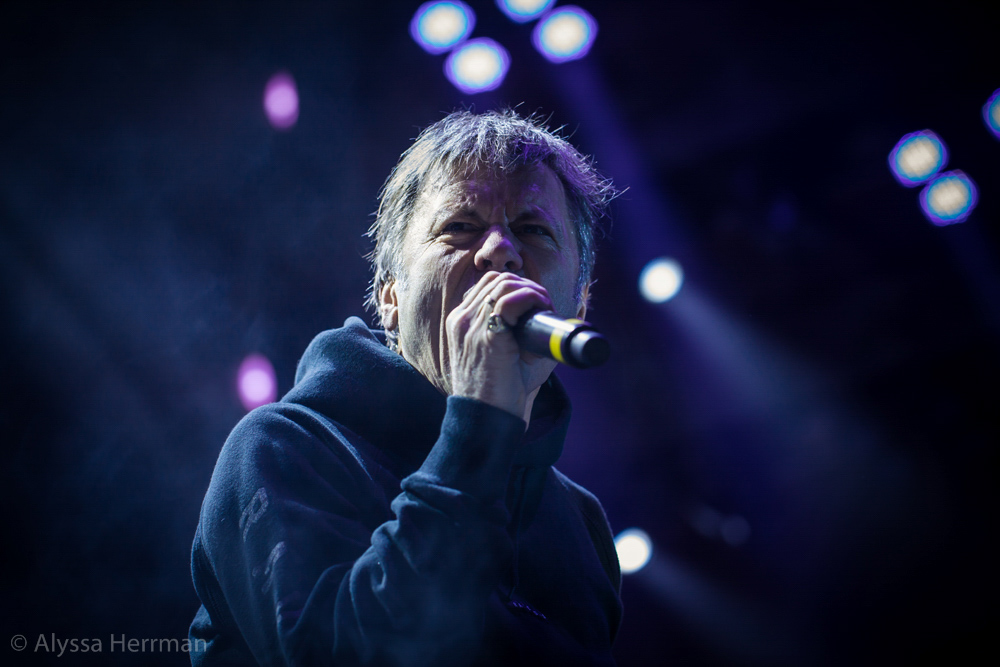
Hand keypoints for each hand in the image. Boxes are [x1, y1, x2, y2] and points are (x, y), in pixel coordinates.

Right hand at [446, 272, 557, 419]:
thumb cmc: (498, 393)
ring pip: (504, 284)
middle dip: (527, 286)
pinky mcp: (485, 337)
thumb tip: (551, 324)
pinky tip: (541, 311)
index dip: (517, 288)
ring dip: (532, 291)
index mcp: (461, 323)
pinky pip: (508, 300)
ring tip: (545, 309)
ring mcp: (470, 326)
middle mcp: (461, 320)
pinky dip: (530, 299)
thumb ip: (515, 337)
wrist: (487, 421)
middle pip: (497, 279)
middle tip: (545, 307)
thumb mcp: (501, 357)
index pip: (488, 285)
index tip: (536, 305)